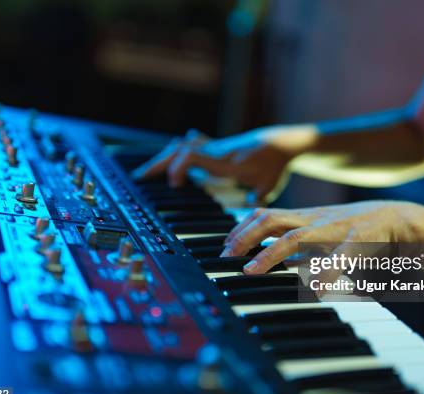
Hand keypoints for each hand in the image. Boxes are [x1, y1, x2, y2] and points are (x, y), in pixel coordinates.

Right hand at [130, 125, 317, 201]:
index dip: (178, 167)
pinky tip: (171, 153)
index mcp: (225, 162)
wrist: (283, 142)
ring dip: (164, 157)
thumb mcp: (267, 187)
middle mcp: (216, 152)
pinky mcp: (217, 148)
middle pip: (179, 150)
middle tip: (141, 177)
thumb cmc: (276, 165)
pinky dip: (178, 152)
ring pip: (182, 146)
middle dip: (159, 163)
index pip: (192, 156)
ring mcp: (215, 149)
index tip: (174, 184)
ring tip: (148, 170)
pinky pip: (192, 146)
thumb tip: (248, 221)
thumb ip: (254, 202)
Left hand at [220, 200, 423, 273]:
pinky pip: (339, 257)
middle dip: (244, 236)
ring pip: (296, 236)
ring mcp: (333, 229)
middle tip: (226, 256)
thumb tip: (269, 259)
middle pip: (270, 219)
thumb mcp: (320, 231)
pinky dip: (325, 273)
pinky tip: (314, 290)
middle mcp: (313, 220)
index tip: (224, 248)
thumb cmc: (353, 228)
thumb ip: (296, 242)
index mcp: (304, 218)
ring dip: (270, 254)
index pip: (263, 215)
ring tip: (252, 271)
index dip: (240, 228)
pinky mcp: (357, 242)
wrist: (396, 216)